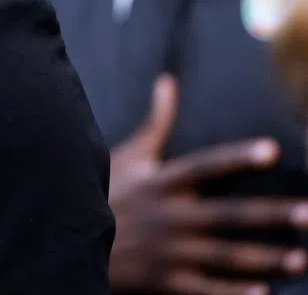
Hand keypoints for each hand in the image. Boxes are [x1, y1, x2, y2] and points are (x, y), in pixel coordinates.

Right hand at [110, 75, 307, 294]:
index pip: (206, 165)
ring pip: (223, 256)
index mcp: (161, 182)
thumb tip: (167, 80)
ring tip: (303, 260)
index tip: (272, 150)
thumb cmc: (105, 192)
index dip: (237, 157)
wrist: (70, 239)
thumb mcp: (127, 155)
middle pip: (227, 215)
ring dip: (264, 259)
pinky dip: (233, 294)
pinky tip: (265, 294)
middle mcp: (168, 215)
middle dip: (269, 215)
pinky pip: (203, 290)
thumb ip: (156, 122)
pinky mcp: (163, 281)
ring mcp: (166, 251)